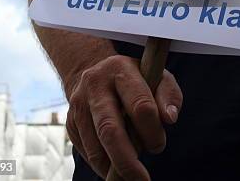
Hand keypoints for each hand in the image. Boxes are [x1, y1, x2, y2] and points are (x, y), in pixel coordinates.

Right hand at [66, 54, 182, 179]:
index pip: (140, 105)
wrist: (98, 73)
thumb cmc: (135, 79)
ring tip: (131, 172)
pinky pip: (87, 153)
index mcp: (121, 70)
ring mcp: (79, 104)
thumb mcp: (156, 77)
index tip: (159, 145)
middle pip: (110, 129)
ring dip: (115, 166)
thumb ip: (168, 95)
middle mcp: (95, 84)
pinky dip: (103, 164)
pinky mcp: (70, 122)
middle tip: (142, 179)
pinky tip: (116, 162)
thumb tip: (169, 118)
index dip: (153, 132)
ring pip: (95, 146)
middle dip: (127, 161)